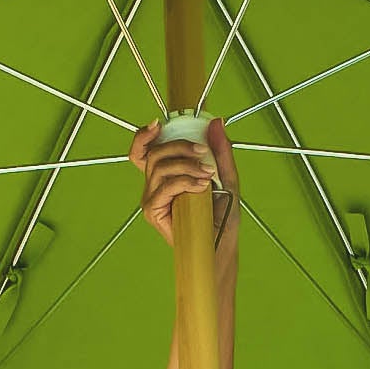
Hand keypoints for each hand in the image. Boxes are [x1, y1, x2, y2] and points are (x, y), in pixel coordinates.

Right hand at [129, 117, 239, 265]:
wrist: (221, 246)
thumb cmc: (221, 216)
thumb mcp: (225, 176)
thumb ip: (220, 150)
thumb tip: (216, 122)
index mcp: (166, 174)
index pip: (143, 150)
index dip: (144, 135)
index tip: (159, 124)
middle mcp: (155, 185)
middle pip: (154, 153)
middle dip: (180, 146)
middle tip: (204, 153)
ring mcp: (152, 198)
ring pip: (159, 167)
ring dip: (187, 166)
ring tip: (208, 175)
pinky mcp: (153, 212)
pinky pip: (164, 187)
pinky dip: (184, 182)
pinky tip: (201, 187)